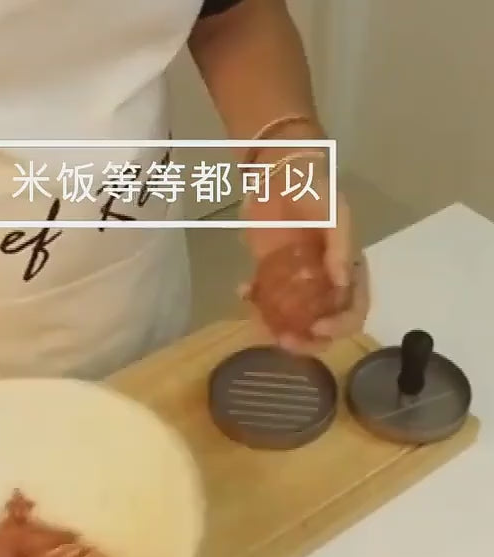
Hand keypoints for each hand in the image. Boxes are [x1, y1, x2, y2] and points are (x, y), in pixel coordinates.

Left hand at [241, 148, 369, 353]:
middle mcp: (324, 284)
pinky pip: (264, 301)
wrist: (278, 175)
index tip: (317, 329)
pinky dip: (253, 303)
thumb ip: (340, 248)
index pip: (354, 310)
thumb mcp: (335, 214)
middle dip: (306, 341)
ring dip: (276, 328)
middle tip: (285, 340)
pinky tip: (243, 290)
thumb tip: (341, 285)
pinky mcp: (269, 276)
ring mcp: (296, 283)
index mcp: (348, 272)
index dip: (340, 327)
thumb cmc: (315, 191)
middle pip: (322, 326)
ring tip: (259, 322)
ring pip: (291, 320)